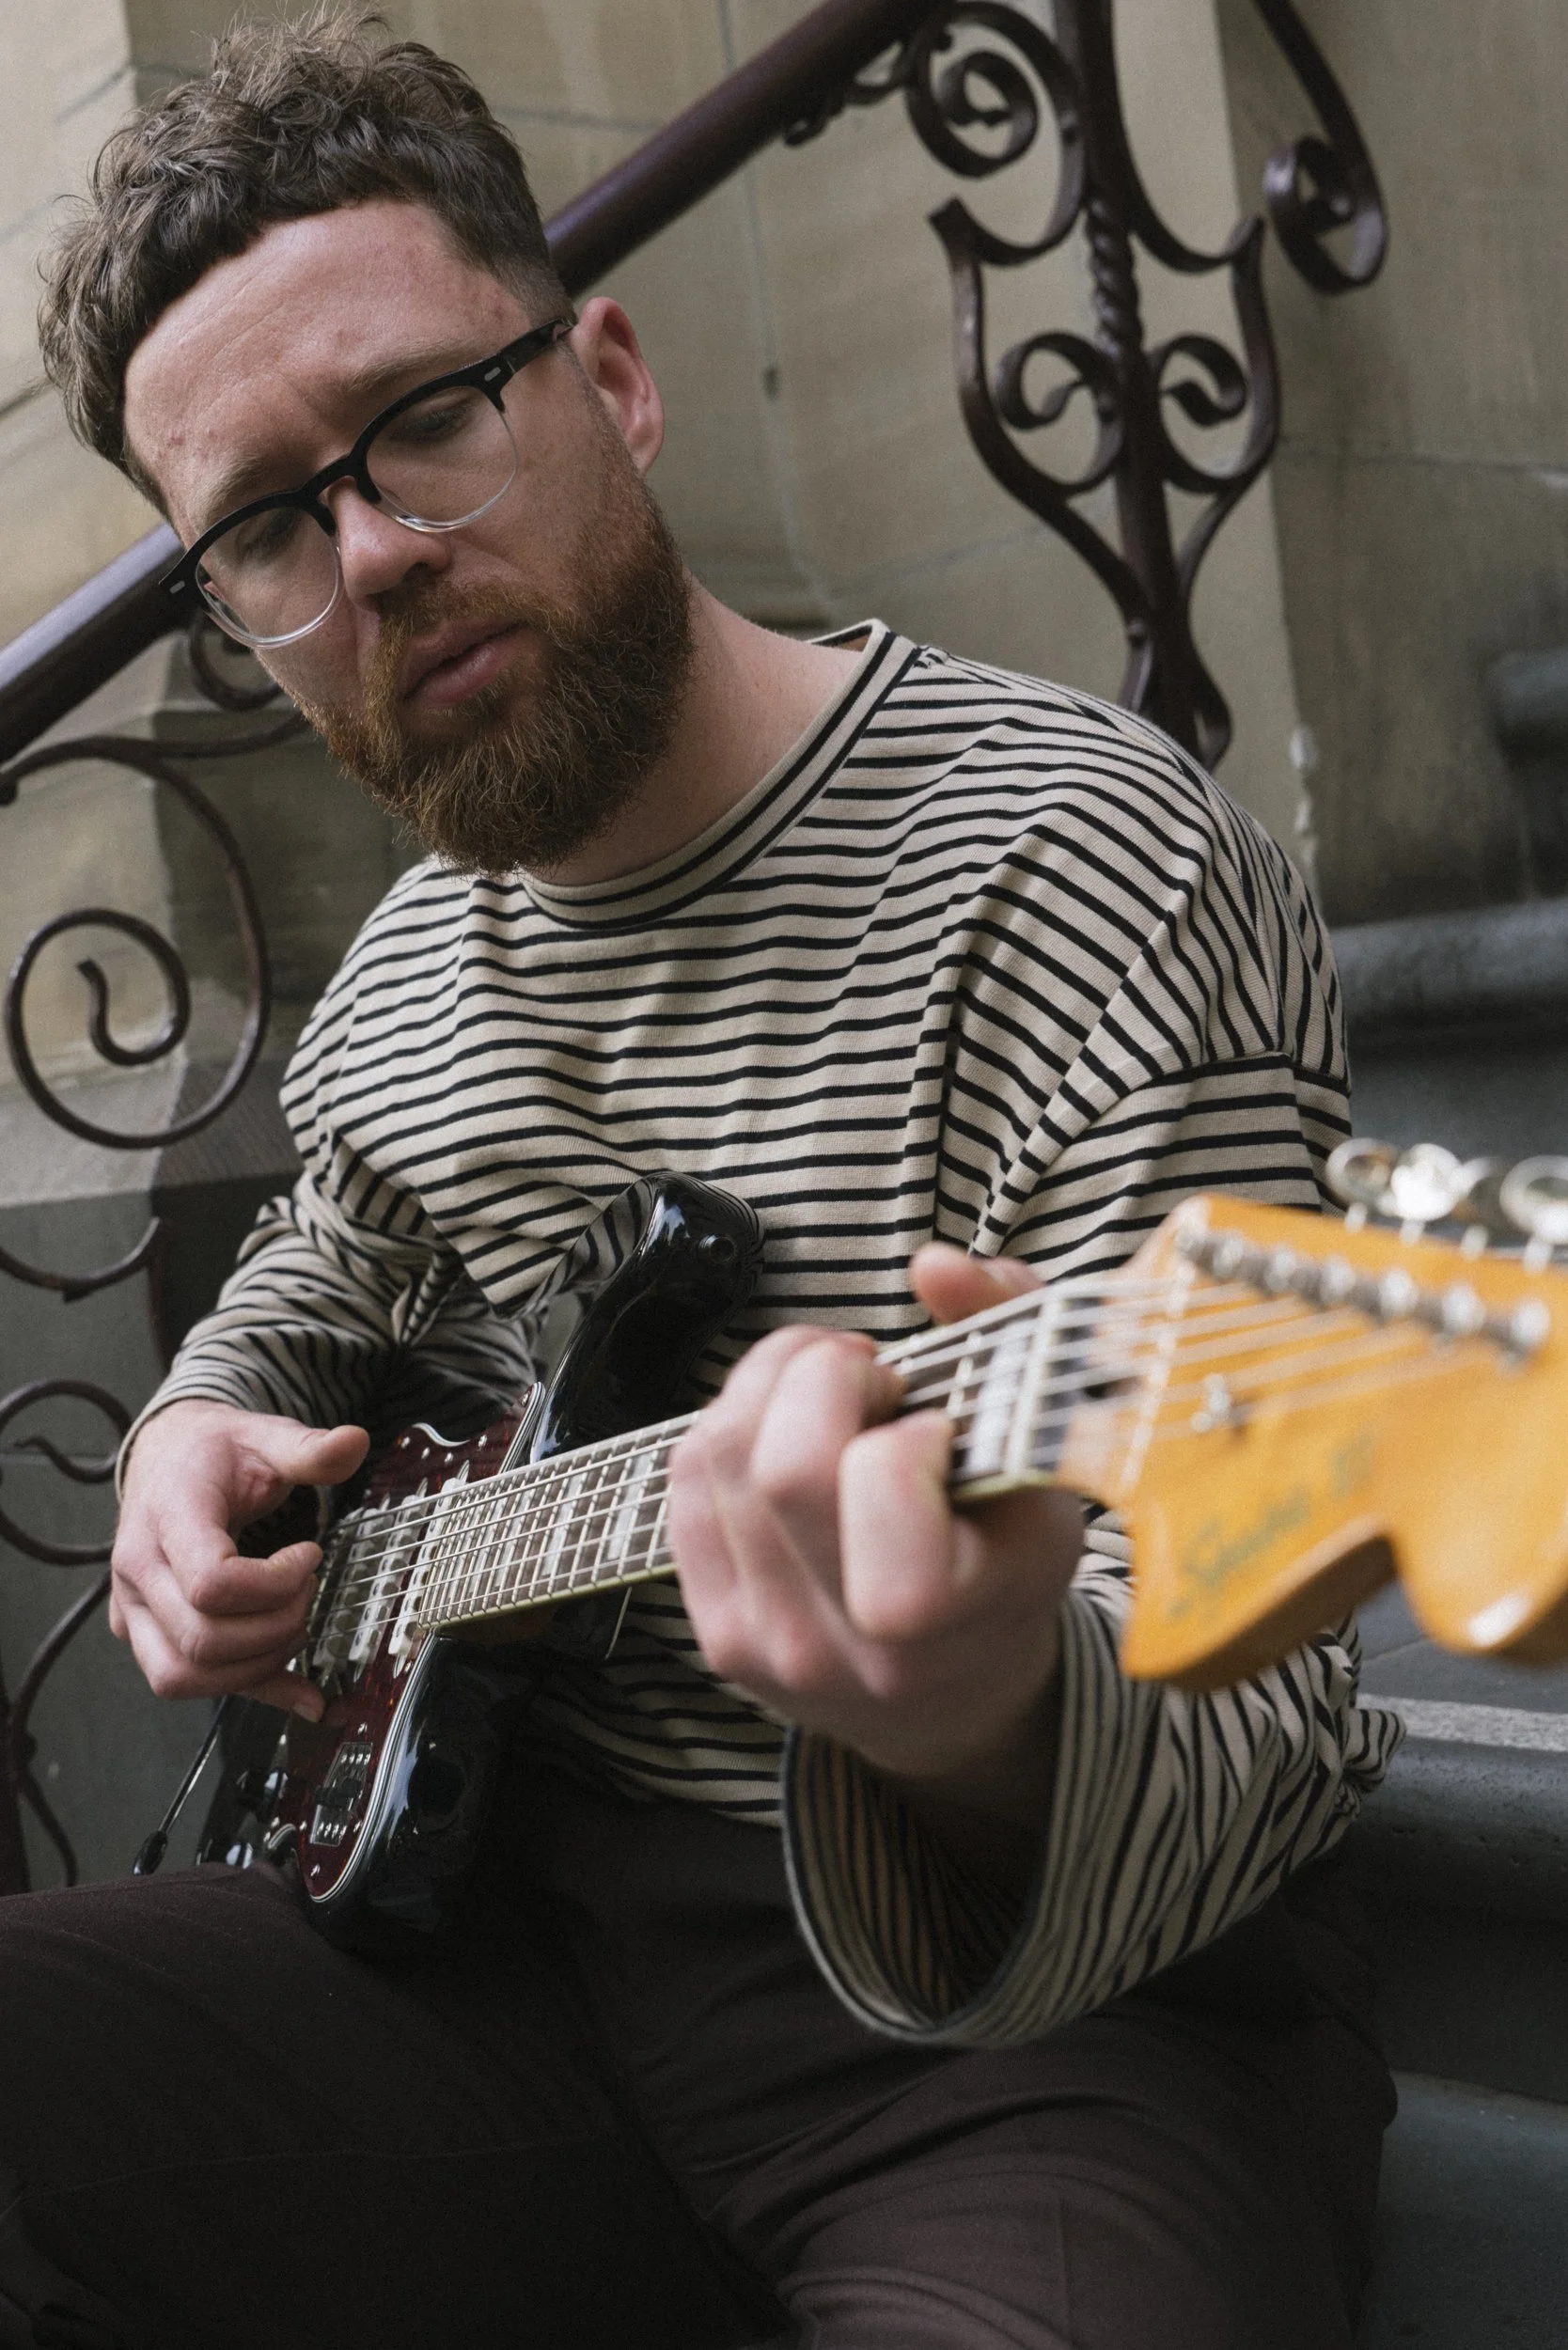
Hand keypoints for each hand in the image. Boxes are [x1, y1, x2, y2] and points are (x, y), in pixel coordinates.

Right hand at [111, 1401, 368, 1716]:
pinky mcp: (145, 1633)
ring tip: (293, 1623)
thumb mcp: (265, 1438)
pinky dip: (247, 1690)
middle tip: (307, 1589)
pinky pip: (186, 1682)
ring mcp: (134, 1608)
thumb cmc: (213, 1454)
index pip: (210, 1583)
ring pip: (182, 1675)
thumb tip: (355, 1442)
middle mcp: (138, 1571)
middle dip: (275, 1627)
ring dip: (256, 1666)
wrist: (167, 1459)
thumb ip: (309, 1449)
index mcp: (166, 1517)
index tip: (309, 1556)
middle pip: (202, 1639)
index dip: (274, 1584)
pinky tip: (297, 1690)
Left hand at [667, 1248, 1084, 1832]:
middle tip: (872, 1381)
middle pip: (780, 1466)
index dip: (901, 1434)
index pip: (882, 1490)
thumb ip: (1010, 1331)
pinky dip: (733, 1424)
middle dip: (823, 1376)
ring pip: (719, 1456)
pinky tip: (788, 1433)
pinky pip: (688, 1482)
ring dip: (772, 1384)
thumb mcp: (1046, 1453)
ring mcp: (769, 1644)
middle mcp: (848, 1648)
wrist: (952, 1693)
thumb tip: (936, 1266)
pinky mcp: (715, 1630)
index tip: (934, 1432)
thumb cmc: (1007, 1557)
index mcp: (951, 1619)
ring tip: (834, 1395)